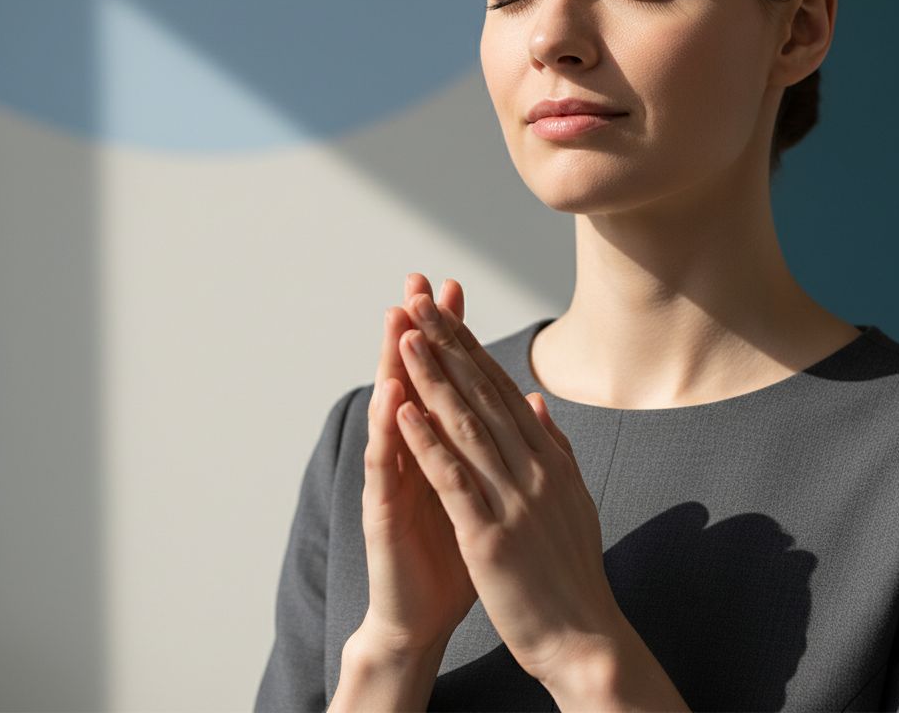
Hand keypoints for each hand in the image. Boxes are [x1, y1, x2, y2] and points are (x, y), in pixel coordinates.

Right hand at [358, 273, 475, 655]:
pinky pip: (386, 463)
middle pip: (415, 380)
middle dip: (417, 331)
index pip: (448, 379)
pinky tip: (392, 395)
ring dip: (393, 363)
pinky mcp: (382, 510)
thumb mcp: (480, 489)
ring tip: (397, 318)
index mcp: (442, 446)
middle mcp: (413, 452)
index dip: (452, 336)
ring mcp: (394, 477)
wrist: (423, 616)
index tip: (456, 290)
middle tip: (415, 282)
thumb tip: (515, 398)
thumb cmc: (454, 552)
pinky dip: (389, 428)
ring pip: (393, 411)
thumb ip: (489, 443)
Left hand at [394, 280, 622, 684]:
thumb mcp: (571, 497)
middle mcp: (535, 468)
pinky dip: (427, 443)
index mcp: (550, 458)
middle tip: (423, 300)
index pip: (503, 389)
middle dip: (448, 344)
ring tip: (407, 339)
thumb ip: (554, 445)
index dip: (471, 347)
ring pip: (467, 425)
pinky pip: (454, 480)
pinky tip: (404, 411)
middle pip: (484, 394)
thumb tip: (537, 400)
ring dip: (433, 378)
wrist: (585, 639)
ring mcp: (515, 500)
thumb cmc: (571, 570)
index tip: (447, 312)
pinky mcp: (491, 536)